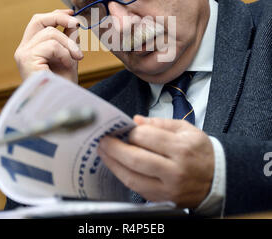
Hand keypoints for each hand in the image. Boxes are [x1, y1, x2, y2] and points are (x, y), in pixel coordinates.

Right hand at [14, 9, 81, 82]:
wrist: (59, 106)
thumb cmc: (63, 86)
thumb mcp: (69, 57)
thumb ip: (69, 40)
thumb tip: (73, 22)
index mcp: (31, 49)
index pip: (39, 22)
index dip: (55, 15)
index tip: (72, 14)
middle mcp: (23, 50)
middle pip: (38, 19)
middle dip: (60, 18)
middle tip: (77, 24)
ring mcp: (23, 54)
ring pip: (50, 33)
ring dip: (68, 45)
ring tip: (74, 60)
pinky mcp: (26, 59)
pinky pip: (51, 45)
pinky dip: (64, 54)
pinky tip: (67, 65)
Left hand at [98, 115, 213, 208]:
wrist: (217, 178)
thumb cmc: (200, 150)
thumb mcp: (186, 129)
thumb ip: (160, 123)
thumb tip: (136, 120)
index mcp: (181, 148)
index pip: (147, 137)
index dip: (131, 132)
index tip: (124, 128)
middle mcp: (174, 170)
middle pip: (136, 159)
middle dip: (114, 148)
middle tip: (103, 140)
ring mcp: (168, 189)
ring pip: (132, 178)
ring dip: (113, 164)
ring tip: (103, 152)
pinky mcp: (162, 199)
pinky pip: (136, 189)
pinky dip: (123, 176)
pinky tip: (116, 165)